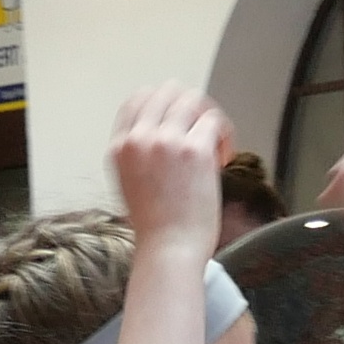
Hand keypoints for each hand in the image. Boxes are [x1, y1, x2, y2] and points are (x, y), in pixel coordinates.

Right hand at [106, 82, 232, 253]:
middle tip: (203, 126)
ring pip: (192, 100)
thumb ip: (139, 156)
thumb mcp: (129, 186)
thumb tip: (166, 132)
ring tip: (216, 143)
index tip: (180, 117)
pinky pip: (214, 120)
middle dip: (190, 106)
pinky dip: (224, 134)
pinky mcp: (194, 149)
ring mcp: (166, 141)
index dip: (163, 103)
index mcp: (119, 148)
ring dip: (208, 116)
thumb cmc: (155, 229)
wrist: (168, 250)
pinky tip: (224, 155)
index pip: (137, 101)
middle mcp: (139, 139)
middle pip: (166, 93)